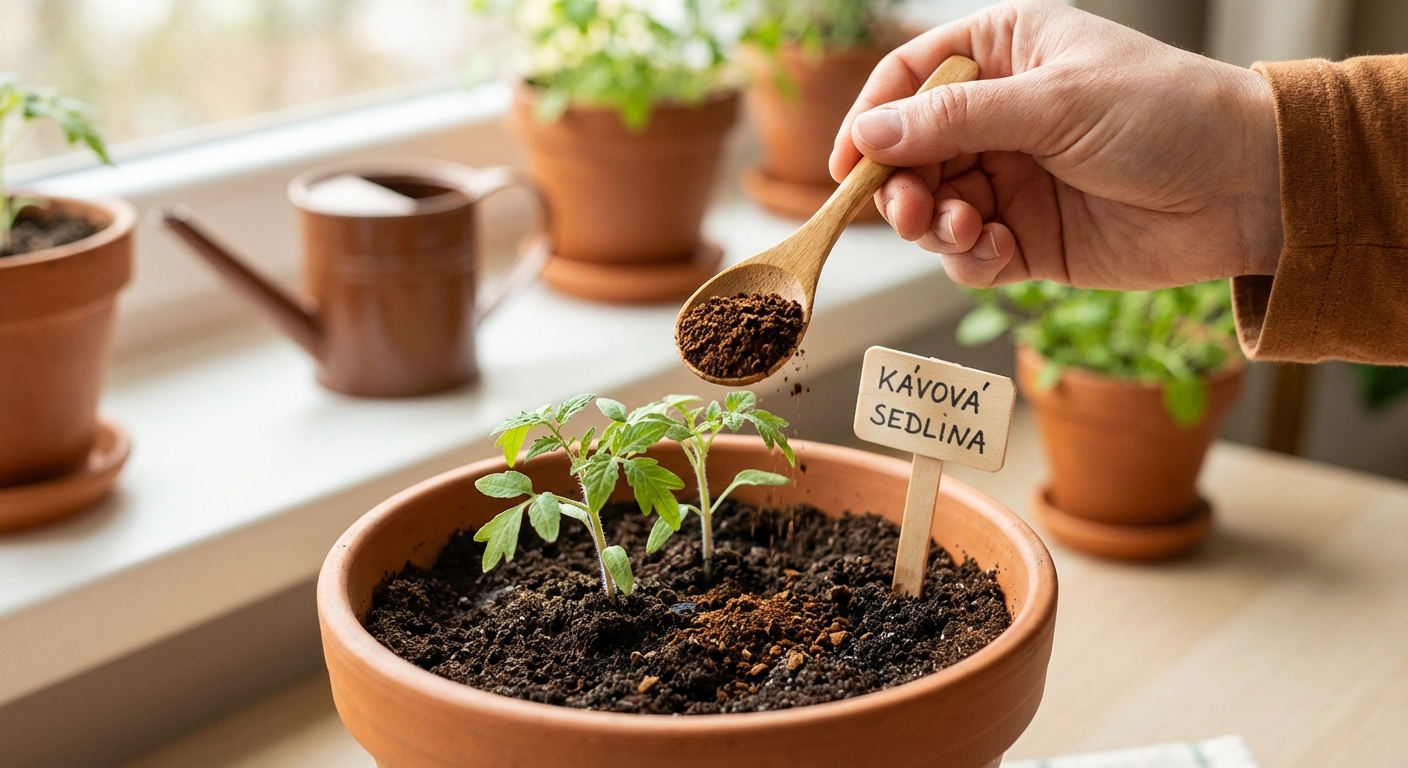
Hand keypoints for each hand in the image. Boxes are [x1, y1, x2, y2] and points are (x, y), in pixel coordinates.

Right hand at [830, 0, 1282, 289]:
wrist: (1248, 188)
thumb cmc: (1167, 113)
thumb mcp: (1054, 102)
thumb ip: (954, 120)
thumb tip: (868, 135)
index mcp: (1004, 53)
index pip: (909, 78)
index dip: (871, 119)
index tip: (848, 164)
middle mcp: (997, 116)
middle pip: (908, 153)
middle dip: (900, 185)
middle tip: (908, 210)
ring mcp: (1010, 179)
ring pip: (930, 208)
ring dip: (931, 225)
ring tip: (958, 229)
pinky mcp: (1026, 239)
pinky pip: (967, 254)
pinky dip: (967, 258)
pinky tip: (993, 250)